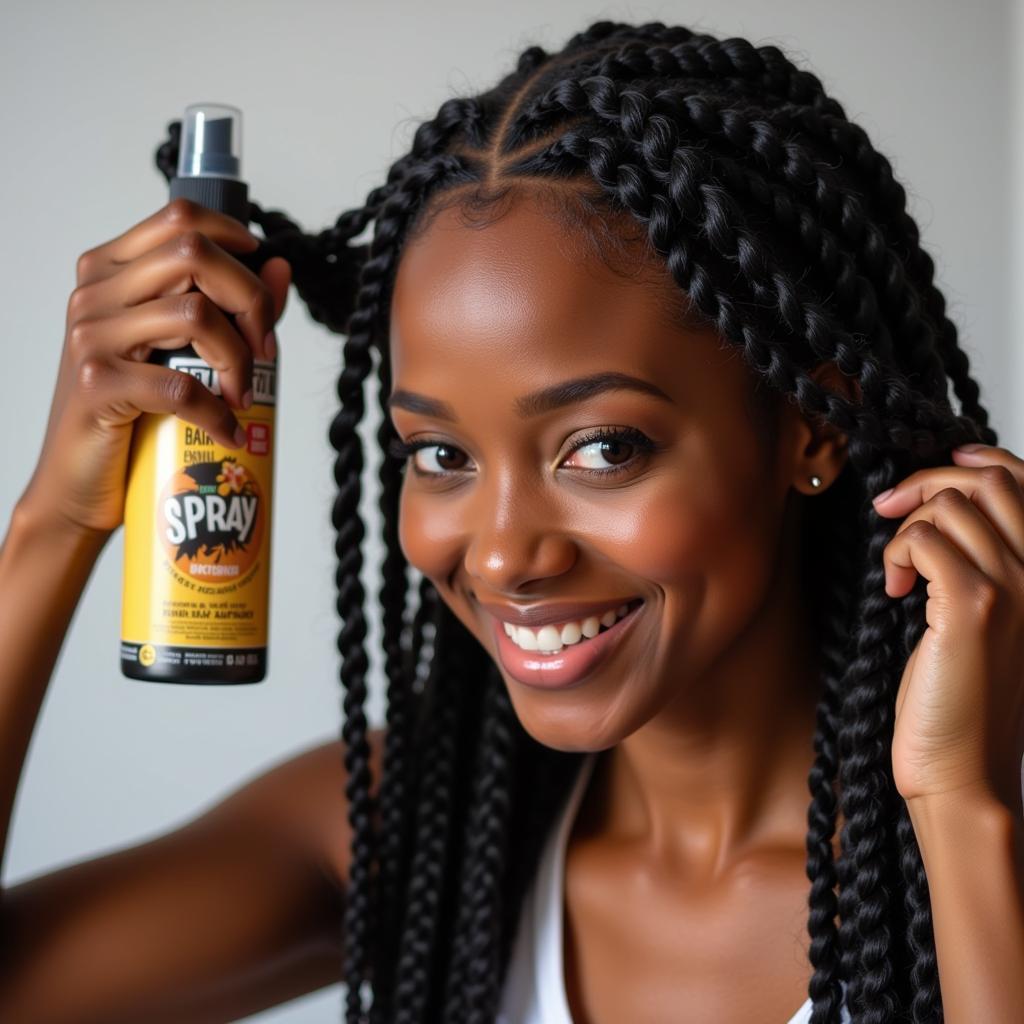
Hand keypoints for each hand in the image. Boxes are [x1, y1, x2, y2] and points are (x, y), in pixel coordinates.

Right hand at [17, 198, 291, 537]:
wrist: (78, 484)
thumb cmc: (133, 417)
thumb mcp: (183, 352)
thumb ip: (230, 306)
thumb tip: (280, 268)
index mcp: (110, 271)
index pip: (182, 219)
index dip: (236, 243)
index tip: (262, 289)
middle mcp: (94, 292)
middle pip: (194, 254)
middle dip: (249, 300)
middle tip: (265, 351)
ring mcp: (91, 336)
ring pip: (195, 314)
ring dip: (239, 359)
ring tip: (243, 396)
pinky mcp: (97, 384)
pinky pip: (182, 385)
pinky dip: (218, 412)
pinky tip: (227, 431)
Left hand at [872, 444, 1023, 812]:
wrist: (966, 772)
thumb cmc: (963, 702)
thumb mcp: (979, 622)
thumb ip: (975, 567)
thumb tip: (939, 510)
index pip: (1023, 483)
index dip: (976, 460)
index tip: (936, 467)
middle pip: (989, 480)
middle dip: (927, 482)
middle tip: (889, 511)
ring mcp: (1015, 588)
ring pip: (951, 504)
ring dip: (907, 525)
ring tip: (899, 573)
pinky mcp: (975, 607)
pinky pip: (924, 538)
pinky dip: (898, 551)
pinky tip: (896, 588)